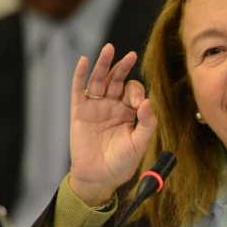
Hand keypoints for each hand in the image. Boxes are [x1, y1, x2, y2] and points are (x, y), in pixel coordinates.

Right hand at [67, 43, 157, 206]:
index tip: (137, 105)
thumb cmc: (121, 163)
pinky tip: (84, 61)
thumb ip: (147, 123)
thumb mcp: (140, 143)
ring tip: (108, 49)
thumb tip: (147, 102)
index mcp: (129, 112)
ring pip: (99, 80)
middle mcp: (112, 106)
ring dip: (103, 64)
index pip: (134, 92)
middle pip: (117, 80)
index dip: (136, 93)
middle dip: (123, 68)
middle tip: (130, 56)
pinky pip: (79, 90)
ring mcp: (95, 107)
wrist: (99, 178)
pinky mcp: (80, 112)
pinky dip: (80, 75)